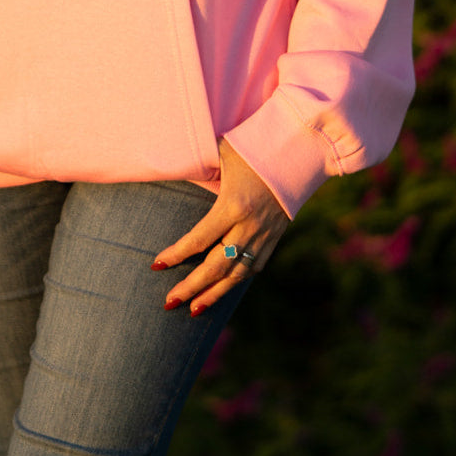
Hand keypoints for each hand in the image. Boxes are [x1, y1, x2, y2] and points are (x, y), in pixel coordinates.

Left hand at [151, 138, 289, 314]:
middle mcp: (249, 226)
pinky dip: (236, 281)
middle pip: (216, 266)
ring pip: (236, 275)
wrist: (298, 152)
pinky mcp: (274, 238)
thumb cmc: (254, 146)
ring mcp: (264, 235)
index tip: (157, 265)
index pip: (200, 239)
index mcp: (234, 205)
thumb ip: (199, 161)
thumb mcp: (223, 150)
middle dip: (191, 287)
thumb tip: (169, 157)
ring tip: (192, 310)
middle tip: (169, 302)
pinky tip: (221, 290)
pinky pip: (253, 267)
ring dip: (214, 294)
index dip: (177, 255)